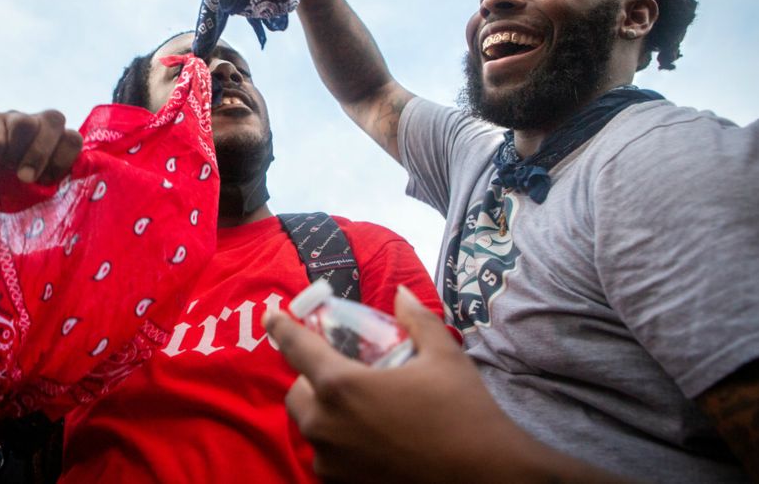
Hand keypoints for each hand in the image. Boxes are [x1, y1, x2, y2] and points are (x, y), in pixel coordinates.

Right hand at [0, 110, 83, 196]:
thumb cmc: (9, 193)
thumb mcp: (35, 193)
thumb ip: (55, 188)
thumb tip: (73, 199)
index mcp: (55, 141)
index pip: (72, 138)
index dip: (64, 159)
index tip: (49, 181)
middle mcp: (37, 124)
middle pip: (54, 119)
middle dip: (42, 152)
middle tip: (27, 178)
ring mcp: (11, 119)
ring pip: (24, 123)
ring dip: (17, 152)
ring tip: (6, 171)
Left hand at [265, 286, 579, 482]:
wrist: (486, 478)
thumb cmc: (463, 413)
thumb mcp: (443, 356)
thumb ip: (416, 320)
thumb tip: (401, 293)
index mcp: (340, 385)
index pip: (296, 347)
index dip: (281, 326)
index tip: (271, 314)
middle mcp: (325, 425)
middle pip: (297, 394)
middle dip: (312, 381)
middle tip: (344, 374)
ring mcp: (331, 461)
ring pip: (310, 429)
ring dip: (324, 414)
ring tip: (360, 409)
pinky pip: (326, 457)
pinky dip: (338, 445)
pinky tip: (369, 439)